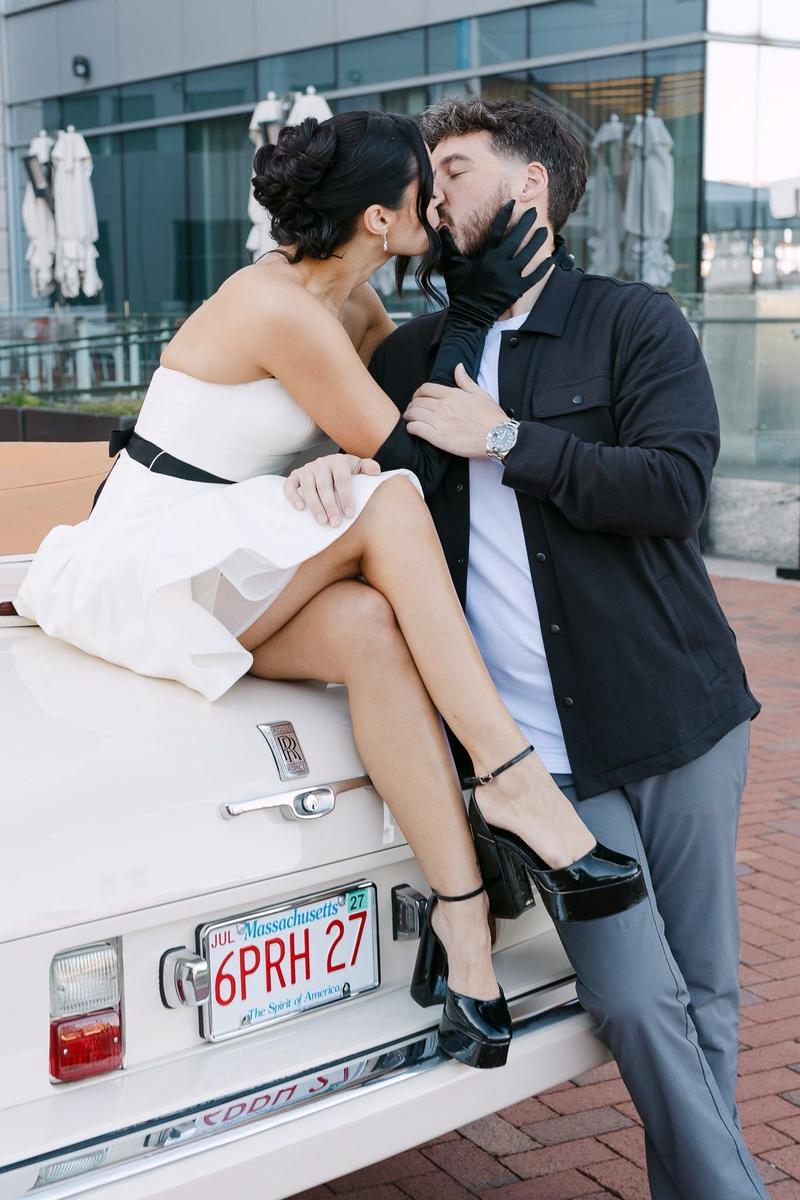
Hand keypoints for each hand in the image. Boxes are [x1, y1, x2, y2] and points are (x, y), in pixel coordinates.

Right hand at [283, 453, 379, 525]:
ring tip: (321, 522)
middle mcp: (321, 463)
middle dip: (330, 505)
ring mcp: (307, 469)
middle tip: (335, 523)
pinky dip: (292, 496)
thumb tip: (376, 471)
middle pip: (324, 485)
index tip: (349, 514)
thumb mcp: (359, 468)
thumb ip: (369, 468)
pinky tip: (300, 508)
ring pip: (308, 487)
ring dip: (314, 505)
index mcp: (338, 461)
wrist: (331, 467)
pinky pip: (289, 485)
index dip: (346, 496)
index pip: (342, 479)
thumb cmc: (348, 472)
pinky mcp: (295, 476)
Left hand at [404, 363, 501, 455]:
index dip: (418, 393)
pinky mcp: (438, 437)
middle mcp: (443, 406)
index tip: (418, 399)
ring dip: (409, 416)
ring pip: (413, 413)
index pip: (426, 388)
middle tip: (413, 411)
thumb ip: (465, 380)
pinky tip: (414, 430)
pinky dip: (411, 428)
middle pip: (417, 401)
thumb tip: (458, 367)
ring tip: (411, 420)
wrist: (499, 437)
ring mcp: (439, 421)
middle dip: (412, 405)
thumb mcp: (480, 393)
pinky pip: (415, 428)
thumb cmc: (491, 417)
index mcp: (452, 394)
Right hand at [441, 201, 549, 326]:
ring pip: (527, 255)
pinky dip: (542, 269)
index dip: (504, 216)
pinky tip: (550, 259)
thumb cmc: (460, 290)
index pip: (496, 231)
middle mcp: (499, 264)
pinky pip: (533, 277)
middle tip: (533, 212)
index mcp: (485, 257)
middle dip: (525, 224)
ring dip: (536, 242)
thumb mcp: (452, 267)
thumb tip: (441, 226)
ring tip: (544, 231)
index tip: (512, 203)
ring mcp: (510, 277)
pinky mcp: (517, 290)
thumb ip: (449, 246)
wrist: (469, 315)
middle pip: (515, 239)